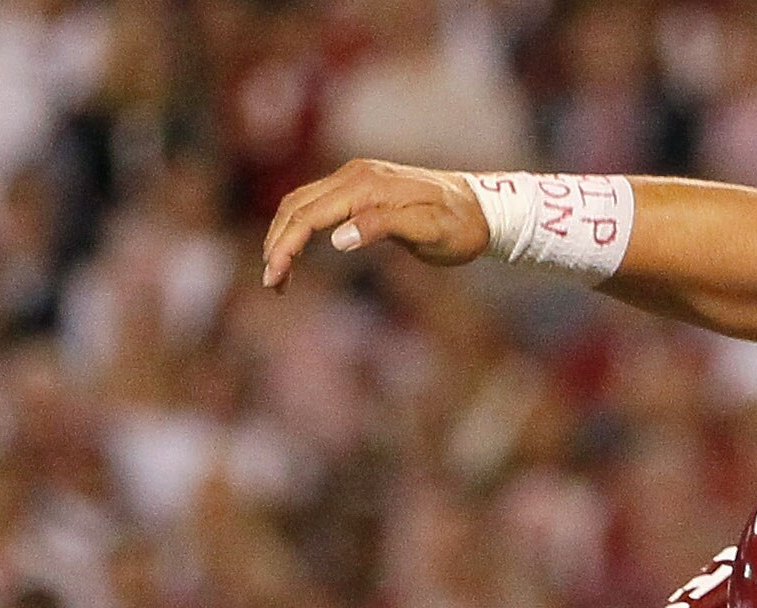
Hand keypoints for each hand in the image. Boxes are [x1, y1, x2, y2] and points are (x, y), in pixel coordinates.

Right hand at [261, 158, 491, 289]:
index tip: (275, 278)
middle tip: (271, 283)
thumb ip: (384, 228)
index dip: (286, 246)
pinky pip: (318, 203)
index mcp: (367, 186)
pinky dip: (300, 227)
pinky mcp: (361, 186)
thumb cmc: (461, 226)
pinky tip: (299, 253)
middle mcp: (356, 175)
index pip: (310, 214)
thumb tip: (337, 238)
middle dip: (277, 243)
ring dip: (284, 235)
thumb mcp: (430, 232)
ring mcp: (357, 177)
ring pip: (302, 202)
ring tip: (279, 274)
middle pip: (297, 205)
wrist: (484, 207)